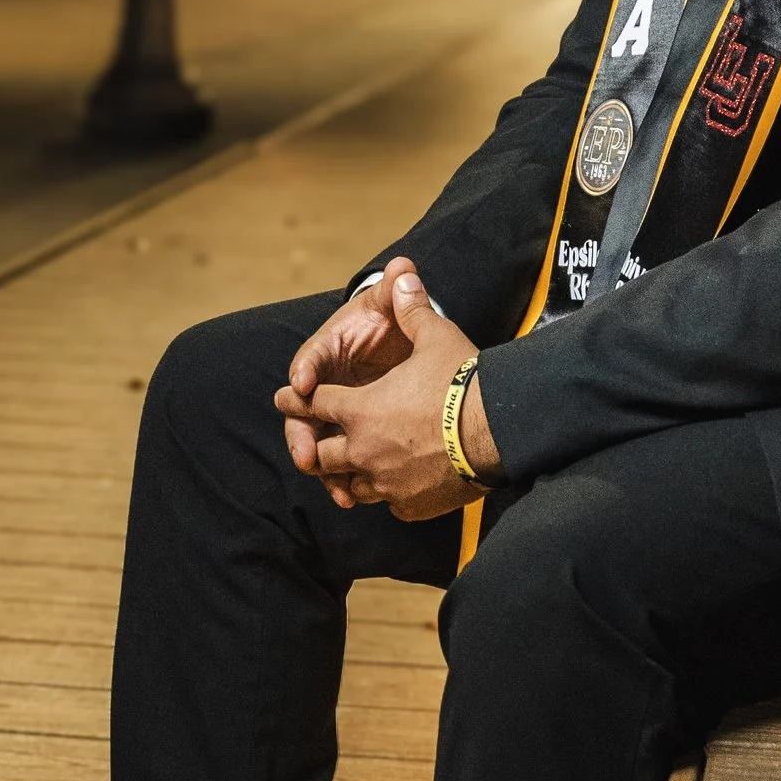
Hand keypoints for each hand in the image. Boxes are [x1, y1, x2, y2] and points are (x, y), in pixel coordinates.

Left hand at [277, 255, 500, 520]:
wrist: (496, 431)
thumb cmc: (462, 380)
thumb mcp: (436, 336)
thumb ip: (413, 310)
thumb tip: (404, 276)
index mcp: (360, 409)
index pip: (315, 405)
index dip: (297, 399)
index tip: (283, 398)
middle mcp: (363, 449)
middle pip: (323, 455)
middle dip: (316, 447)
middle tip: (312, 447)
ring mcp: (385, 482)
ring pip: (352, 485)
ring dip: (348, 477)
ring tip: (350, 474)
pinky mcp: (410, 504)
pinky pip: (389, 504)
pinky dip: (388, 496)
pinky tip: (396, 490)